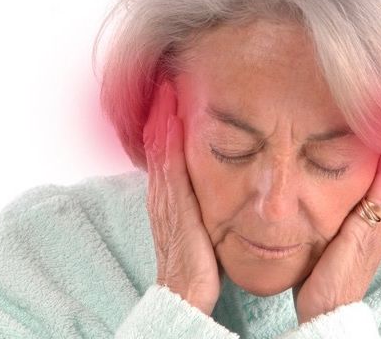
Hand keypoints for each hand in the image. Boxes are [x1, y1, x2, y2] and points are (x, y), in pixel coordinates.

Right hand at [143, 80, 221, 315]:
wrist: (184, 297)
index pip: (168, 156)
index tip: (176, 100)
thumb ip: (205, 212)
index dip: (168, 128)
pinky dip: (166, 143)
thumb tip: (220, 196)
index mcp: (172, 202)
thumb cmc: (198, 269)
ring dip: (162, 122)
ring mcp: (165, 201)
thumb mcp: (201, 232)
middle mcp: (164, 197)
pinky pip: (168, 168)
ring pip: (161, 152)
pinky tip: (170, 121)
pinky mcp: (172, 209)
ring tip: (166, 92)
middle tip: (167, 84)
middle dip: (162, 116)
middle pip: (160, 147)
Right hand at [292, 155, 380, 323]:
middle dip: (377, 154)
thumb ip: (373, 205)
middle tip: (365, 125)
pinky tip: (337, 172)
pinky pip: (354, 197)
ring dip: (363, 165)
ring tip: (352, 140)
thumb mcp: (356, 239)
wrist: (324, 307)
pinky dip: (349, 180)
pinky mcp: (347, 230)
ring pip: (367, 187)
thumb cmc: (339, 277)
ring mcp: (362, 225)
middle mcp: (377, 219)